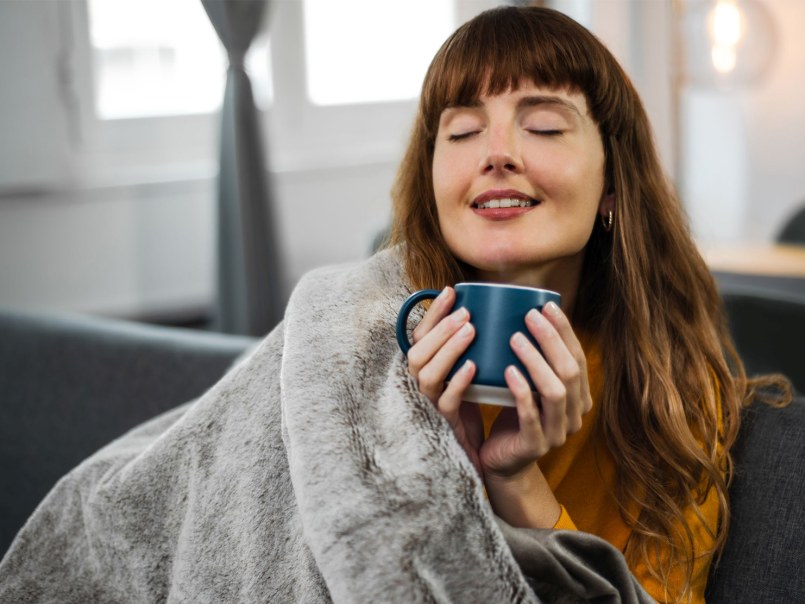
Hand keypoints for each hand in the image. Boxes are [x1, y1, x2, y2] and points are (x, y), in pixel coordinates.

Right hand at [406, 287, 483, 472]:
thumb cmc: (473, 402)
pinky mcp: (445, 423)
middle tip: (466, 312)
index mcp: (426, 367)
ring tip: (470, 331)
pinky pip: (446, 401)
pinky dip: (458, 382)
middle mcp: (421, 383)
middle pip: (417, 352)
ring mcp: (431, 404)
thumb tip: (489, 306)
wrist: (476, 449)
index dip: (433, 313)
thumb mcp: (469, 367)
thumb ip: (469, 343)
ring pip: (427, 374)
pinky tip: (474, 367)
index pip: (419, 335)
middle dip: (440, 329)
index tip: (451, 291)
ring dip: (448, 350)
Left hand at [480, 301, 592, 479]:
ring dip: (536, 361)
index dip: (564, 331)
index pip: (577, 358)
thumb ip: (536, 361)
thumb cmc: (512, 416)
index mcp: (579, 398)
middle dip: (551, 340)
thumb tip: (527, 313)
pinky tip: (508, 371)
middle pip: (570, 371)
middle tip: (529, 316)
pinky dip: (521, 390)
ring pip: (555, 392)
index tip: (546, 305)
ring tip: (515, 338)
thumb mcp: (528, 385)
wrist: (501, 461)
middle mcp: (574, 415)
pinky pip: (531, 415)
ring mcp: (557, 433)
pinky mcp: (535, 446)